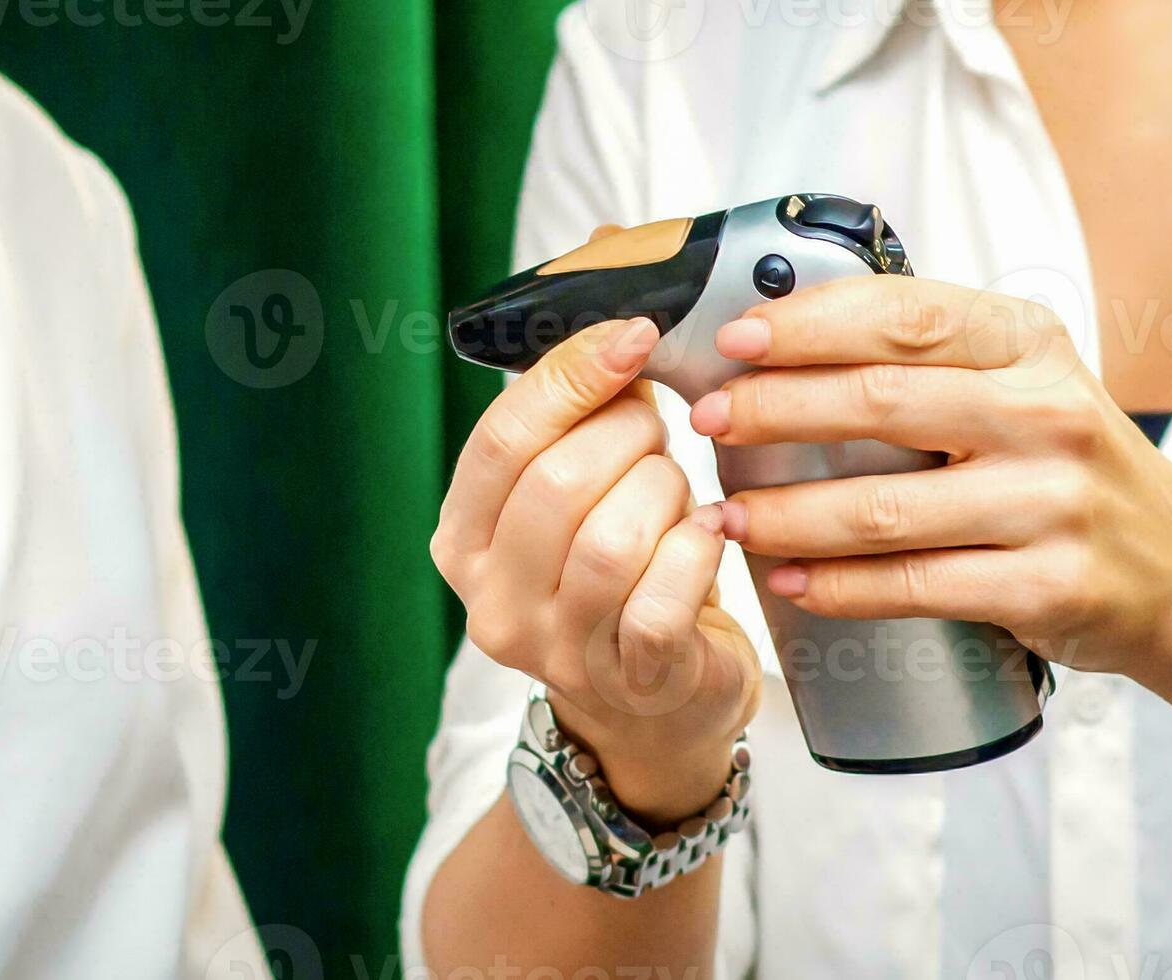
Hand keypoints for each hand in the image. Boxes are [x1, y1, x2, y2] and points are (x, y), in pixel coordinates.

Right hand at [432, 315, 762, 824]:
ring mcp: (556, 650)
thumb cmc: (623, 573)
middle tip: (660, 437)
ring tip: (681, 493)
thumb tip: (611, 283)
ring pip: (610, 539)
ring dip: (665, 494)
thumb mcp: (581, 489)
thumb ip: (579, 404)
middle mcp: (492, 600)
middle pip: (557, 483)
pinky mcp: (630, 679)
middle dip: (628, 437)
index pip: (501, 438)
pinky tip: (708, 537)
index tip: (635, 332)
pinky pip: (661, 598)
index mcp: (463, 538)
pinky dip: (695, 552)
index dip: (572, 374)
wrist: (658, 707)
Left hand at [686, 276, 1171, 678]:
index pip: (907, 315)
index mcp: (1034, 347)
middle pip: (883, 402)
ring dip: (788, 512)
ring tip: (726, 513)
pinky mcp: (1048, 588)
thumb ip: (934, 359)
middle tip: (708, 422)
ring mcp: (1052, 504)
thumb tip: (783, 339)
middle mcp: (1050, 414)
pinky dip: (840, 587)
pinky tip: (789, 580)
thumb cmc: (1073, 472)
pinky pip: (917, 585)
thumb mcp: (1029, 386)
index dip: (810, 323)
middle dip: (776, 410)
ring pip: (886, 507)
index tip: (738, 338)